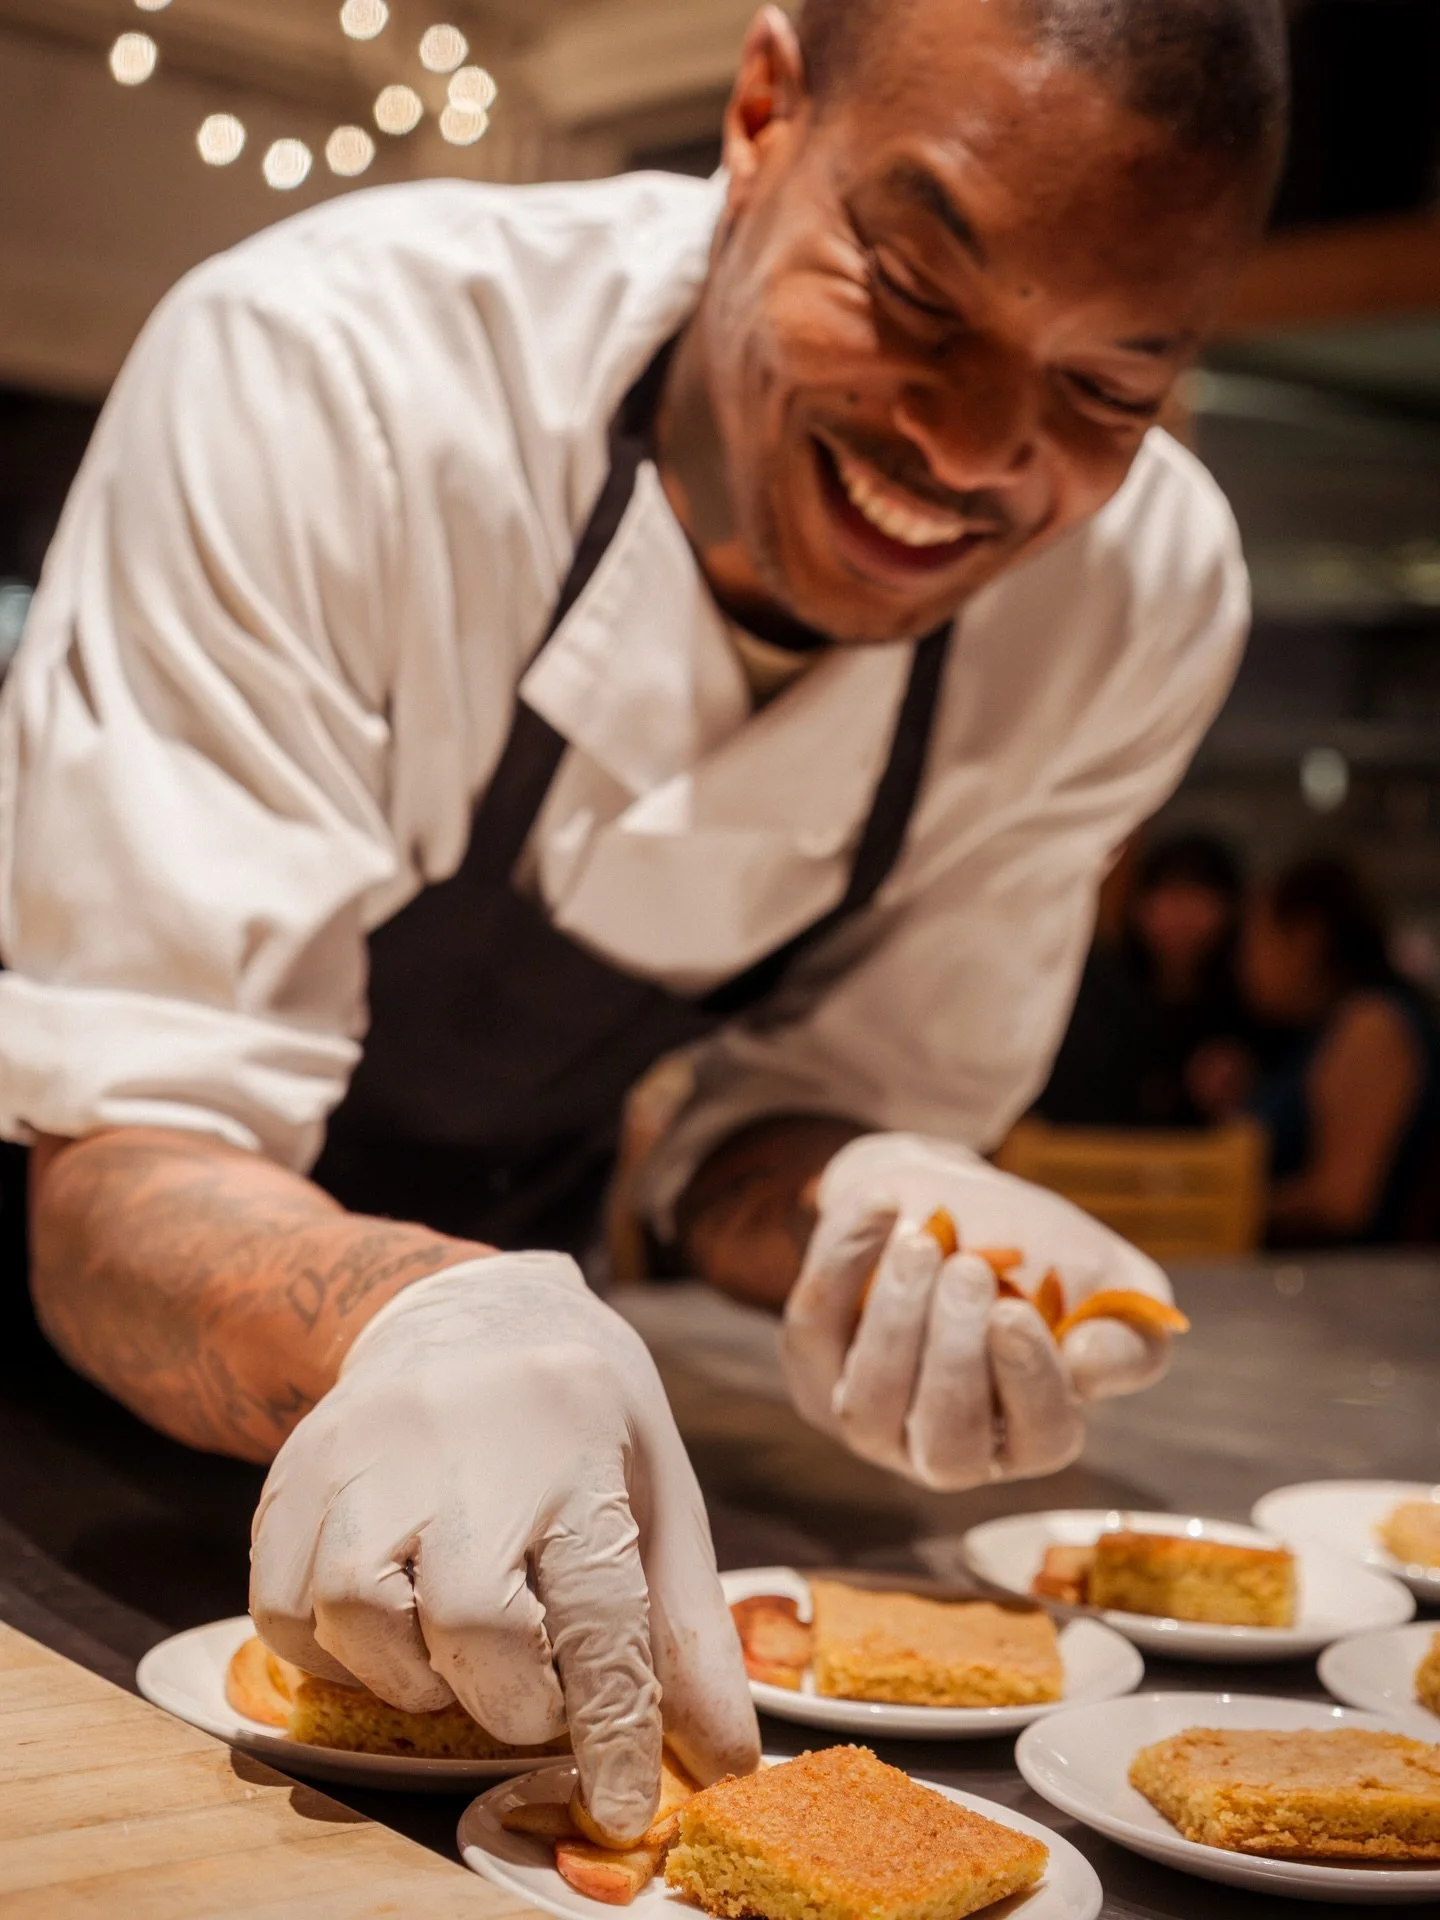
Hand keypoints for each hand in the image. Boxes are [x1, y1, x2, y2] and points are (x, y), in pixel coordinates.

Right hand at [250, 1252, 757, 1842]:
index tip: (618, 1806)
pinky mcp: (295, 1472)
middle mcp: (464, 1439)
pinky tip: (385, 1630)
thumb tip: (723, 1759)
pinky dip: (331, 1653)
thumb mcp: (656, 1496)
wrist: (472, 1313)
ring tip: (451, 1652)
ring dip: (410, 1677)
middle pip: (470, 1618)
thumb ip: (686, 1633)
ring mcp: (365, 1450)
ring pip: (357, 1612)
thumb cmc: (580, 1421)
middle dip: (508, 1697)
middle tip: (529, 1694)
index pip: (599, 1610)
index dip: (613, 1726)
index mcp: (576, 1440)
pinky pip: (281, 1605)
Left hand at [781, 1134, 1175, 1489]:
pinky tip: (880, 1211)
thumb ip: (1128, 1332)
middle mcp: (947, 1448)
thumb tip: (1087, 1367)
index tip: (1015, 1312)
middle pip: (946, 1444)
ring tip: (922, 1244)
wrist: (947, 1201)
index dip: (1027, 1384)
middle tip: (968, 1270)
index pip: (1039, 1438)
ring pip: (869, 1404)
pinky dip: (843, 1266)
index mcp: (1030, 1432)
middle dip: (954, 1357)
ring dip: (895, 1321)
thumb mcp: (1107, 1279)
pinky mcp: (813, 1370)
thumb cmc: (1037, 1252)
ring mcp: (872, 1419)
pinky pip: (813, 1332)